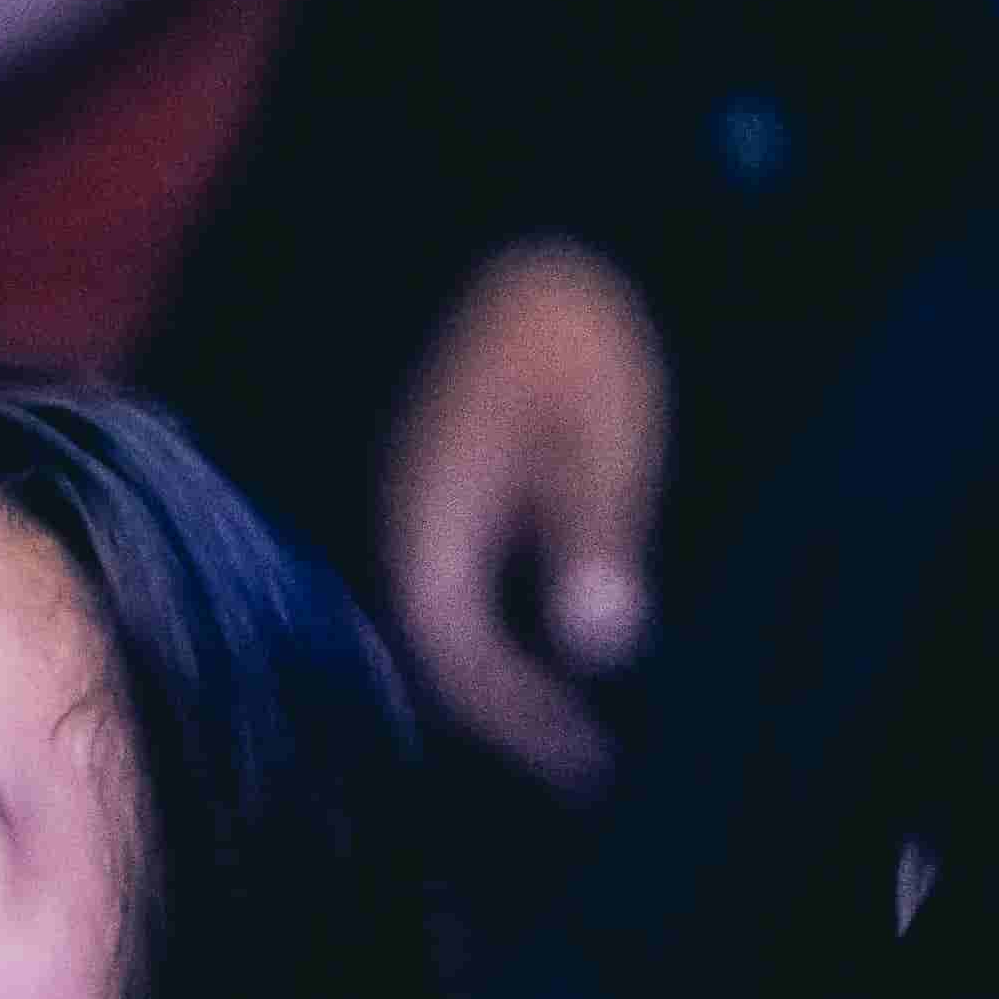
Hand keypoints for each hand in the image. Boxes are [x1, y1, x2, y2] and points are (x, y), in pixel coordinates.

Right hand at [378, 241, 669, 795]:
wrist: (526, 229)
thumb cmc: (571, 328)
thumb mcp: (602, 429)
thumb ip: (595, 536)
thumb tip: (600, 645)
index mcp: (429, 520)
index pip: (455, 659)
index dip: (519, 724)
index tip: (588, 768)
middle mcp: (396, 522)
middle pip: (431, 654)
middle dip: (503, 719)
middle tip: (582, 768)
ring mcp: (402, 502)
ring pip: (432, 621)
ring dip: (493, 678)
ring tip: (566, 725)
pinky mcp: (424, 484)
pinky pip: (445, 581)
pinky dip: (490, 629)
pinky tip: (540, 640)